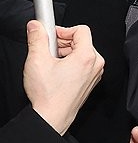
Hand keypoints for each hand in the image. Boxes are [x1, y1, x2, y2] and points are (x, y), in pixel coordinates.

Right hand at [24, 20, 103, 134]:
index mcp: (87, 56)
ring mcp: (95, 74)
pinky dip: (70, 62)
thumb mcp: (37, 60)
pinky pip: (83, 64)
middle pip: (81, 41)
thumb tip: (36, 26)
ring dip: (65, 52)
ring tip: (50, 62)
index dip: (63, 30)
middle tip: (47, 50)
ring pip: (81, 52)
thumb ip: (37, 38)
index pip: (81, 29)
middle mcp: (96, 64)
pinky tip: (56, 71)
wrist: (52, 116)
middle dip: (62, 42)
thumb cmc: (48, 94)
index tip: (51, 35)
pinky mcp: (91, 81)